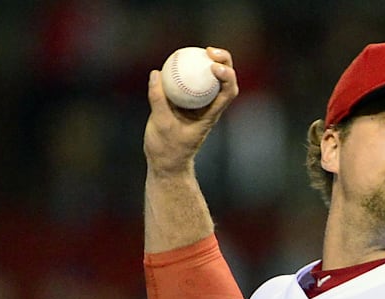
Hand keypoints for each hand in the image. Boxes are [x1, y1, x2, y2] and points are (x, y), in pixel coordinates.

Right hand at [143, 47, 238, 175]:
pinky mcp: (187, 103)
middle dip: (223, 61)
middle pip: (224, 80)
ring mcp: (199, 104)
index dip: (227, 75)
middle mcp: (210, 107)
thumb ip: (158, 99)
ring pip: (209, 80)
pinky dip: (188, 71)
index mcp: (211, 114)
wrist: (167, 163)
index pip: (228, 92)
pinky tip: (176, 60)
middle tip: (208, 49)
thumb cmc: (168, 149)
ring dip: (207, 62)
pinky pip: (190, 83)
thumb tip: (156, 73)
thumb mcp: (162, 124)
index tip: (213, 65)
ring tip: (197, 49)